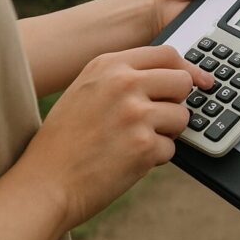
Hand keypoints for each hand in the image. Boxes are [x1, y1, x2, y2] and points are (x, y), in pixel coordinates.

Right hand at [18, 45, 214, 229]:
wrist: (43, 185)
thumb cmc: (64, 142)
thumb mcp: (87, 90)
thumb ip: (124, 77)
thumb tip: (174, 73)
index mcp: (109, 65)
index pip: (167, 54)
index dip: (184, 69)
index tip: (197, 80)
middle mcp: (123, 84)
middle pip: (183, 81)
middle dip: (176, 102)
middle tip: (155, 118)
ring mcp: (135, 114)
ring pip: (182, 116)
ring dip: (166, 133)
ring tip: (132, 142)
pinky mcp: (144, 145)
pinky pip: (172, 148)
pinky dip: (155, 158)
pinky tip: (126, 161)